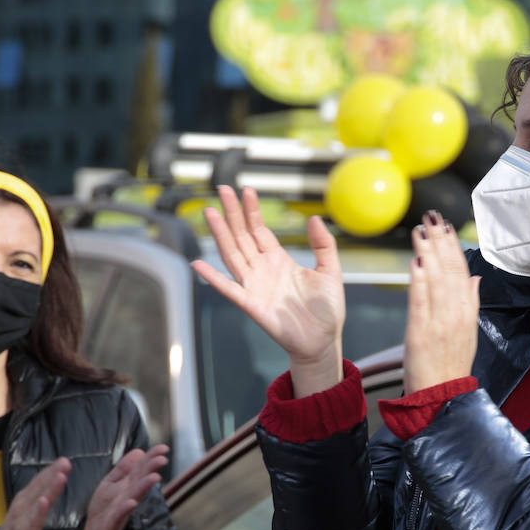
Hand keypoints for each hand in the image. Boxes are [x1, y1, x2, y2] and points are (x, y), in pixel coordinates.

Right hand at [0, 458, 69, 529]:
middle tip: (65, 461)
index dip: (51, 470)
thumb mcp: (28, 512)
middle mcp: (22, 504)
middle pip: (39, 486)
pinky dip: (38, 510)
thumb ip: (38, 499)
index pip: (39, 481)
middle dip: (52, 473)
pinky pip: (32, 520)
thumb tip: (51, 487)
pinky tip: (44, 501)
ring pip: (37, 499)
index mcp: (25, 499)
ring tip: (60, 476)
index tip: (63, 460)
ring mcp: (22, 517)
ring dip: (49, 487)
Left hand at [83, 444, 169, 529]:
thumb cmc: (105, 507)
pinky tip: (131, 502)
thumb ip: (124, 468)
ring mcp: (121, 511)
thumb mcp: (111, 483)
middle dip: (151, 470)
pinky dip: (125, 510)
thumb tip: (139, 451)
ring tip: (154, 477)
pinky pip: (118, 517)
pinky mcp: (111, 525)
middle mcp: (128, 496)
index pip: (141, 469)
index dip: (151, 458)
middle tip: (163, 459)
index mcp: (128, 485)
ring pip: (134, 497)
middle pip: (140, 481)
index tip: (164, 448)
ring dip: (144, 487)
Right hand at [191, 186, 345, 395]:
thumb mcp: (330, 271)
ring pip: (233, 255)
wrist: (323, 341)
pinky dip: (213, 278)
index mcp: (279, 261)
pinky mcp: (251, 305)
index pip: (260, 230)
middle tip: (223, 188)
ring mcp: (255, 286)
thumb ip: (323, 245)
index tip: (246, 190)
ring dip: (220, 234)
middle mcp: (263, 270)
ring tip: (210, 212)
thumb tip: (314, 218)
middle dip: (232, 213)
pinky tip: (198, 264)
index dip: (252, 210)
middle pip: (242, 236)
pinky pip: (229, 289)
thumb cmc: (327, 310)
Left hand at [404, 211, 480, 392]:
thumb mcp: (468, 332)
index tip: (445, 226)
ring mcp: (440, 323)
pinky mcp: (421, 333)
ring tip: (421, 231)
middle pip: (449, 270)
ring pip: (436, 281)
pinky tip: (416, 263)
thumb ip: (469, 302)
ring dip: (428, 253)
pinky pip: (421, 303)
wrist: (442, 396)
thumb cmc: (450, 366)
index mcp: (466, 312)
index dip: (452, 247)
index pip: (460, 271)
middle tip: (431, 218)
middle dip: (439, 241)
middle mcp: (456, 314)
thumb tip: (473, 278)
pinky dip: (419, 282)